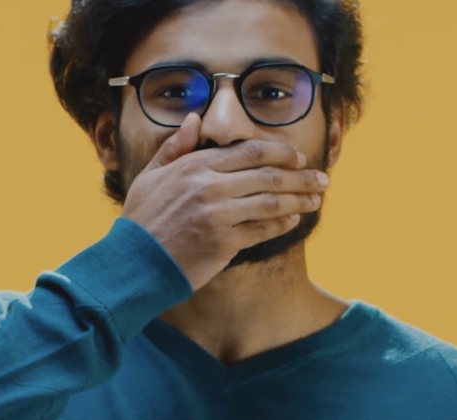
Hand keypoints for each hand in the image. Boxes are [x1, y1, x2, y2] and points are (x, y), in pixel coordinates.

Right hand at [120, 113, 329, 290]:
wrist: (133, 262)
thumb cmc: (142, 220)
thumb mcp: (151, 175)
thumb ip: (176, 146)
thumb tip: (196, 119)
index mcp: (195, 165)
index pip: (250, 151)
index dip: (282, 152)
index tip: (299, 158)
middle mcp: (209, 186)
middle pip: (269, 175)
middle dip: (302, 176)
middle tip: (323, 179)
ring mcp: (218, 215)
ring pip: (271, 202)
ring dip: (300, 199)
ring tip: (317, 199)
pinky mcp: (224, 243)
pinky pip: (262, 229)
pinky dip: (282, 223)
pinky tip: (294, 219)